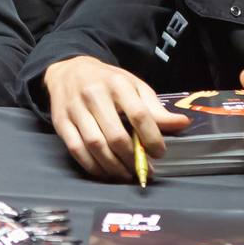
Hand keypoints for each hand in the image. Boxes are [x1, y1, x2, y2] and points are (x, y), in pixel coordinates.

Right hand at [41, 56, 189, 180]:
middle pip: (116, 135)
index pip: (138, 114)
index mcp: (118, 84)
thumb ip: (155, 108)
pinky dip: (92, 166)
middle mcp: (94, 95)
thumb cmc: (107, 82)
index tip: (159, 153)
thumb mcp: (134, 86)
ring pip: (95, 145)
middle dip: (133, 158)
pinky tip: (105, 171)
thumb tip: (182, 124)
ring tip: (126, 174)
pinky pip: (76, 150)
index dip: (151, 137)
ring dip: (114, 166)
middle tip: (143, 170)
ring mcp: (75, 109)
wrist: (69, 70)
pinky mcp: (61, 122)